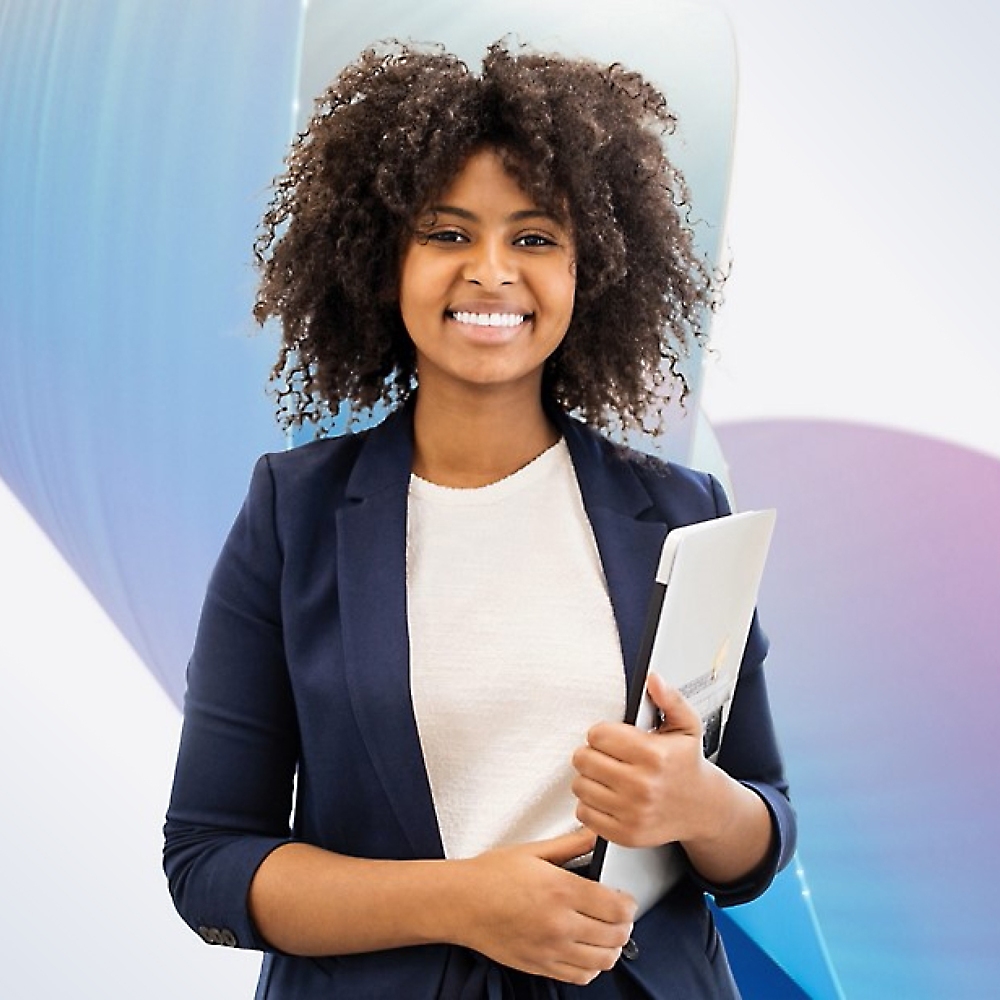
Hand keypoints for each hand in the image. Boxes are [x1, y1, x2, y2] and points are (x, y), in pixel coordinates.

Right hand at [455, 827, 635, 984]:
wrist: (460, 903)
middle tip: (619, 914)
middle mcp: (559, 924)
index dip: (629, 903)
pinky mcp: (540, 966)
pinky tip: (585, 951)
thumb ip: (570, 845)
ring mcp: (551, 950)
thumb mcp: (532, 851)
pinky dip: (591, 967)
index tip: (625, 898)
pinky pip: (580, 977)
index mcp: (561, 890)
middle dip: (624, 925)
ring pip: (603, 961)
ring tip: (606, 933)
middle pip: (615, 935)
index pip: (617, 907)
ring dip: (612, 947)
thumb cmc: (489, 876)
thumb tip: (594, 836)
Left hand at [571, 673, 716, 848]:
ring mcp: (632, 813)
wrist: (702, 808)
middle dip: (592, 753)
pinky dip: (590, 803)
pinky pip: (584, 813)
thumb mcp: (686, 726)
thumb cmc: (687, 764)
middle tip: (608, 755)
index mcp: (654, 755)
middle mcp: (642, 786)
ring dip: (589, 778)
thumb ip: (669, 699)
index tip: (613, 737)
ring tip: (608, 775)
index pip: (598, 735)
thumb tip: (653, 679)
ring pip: (580, 785)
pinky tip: (608, 795)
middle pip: (584, 759)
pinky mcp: (625, 834)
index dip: (603, 732)